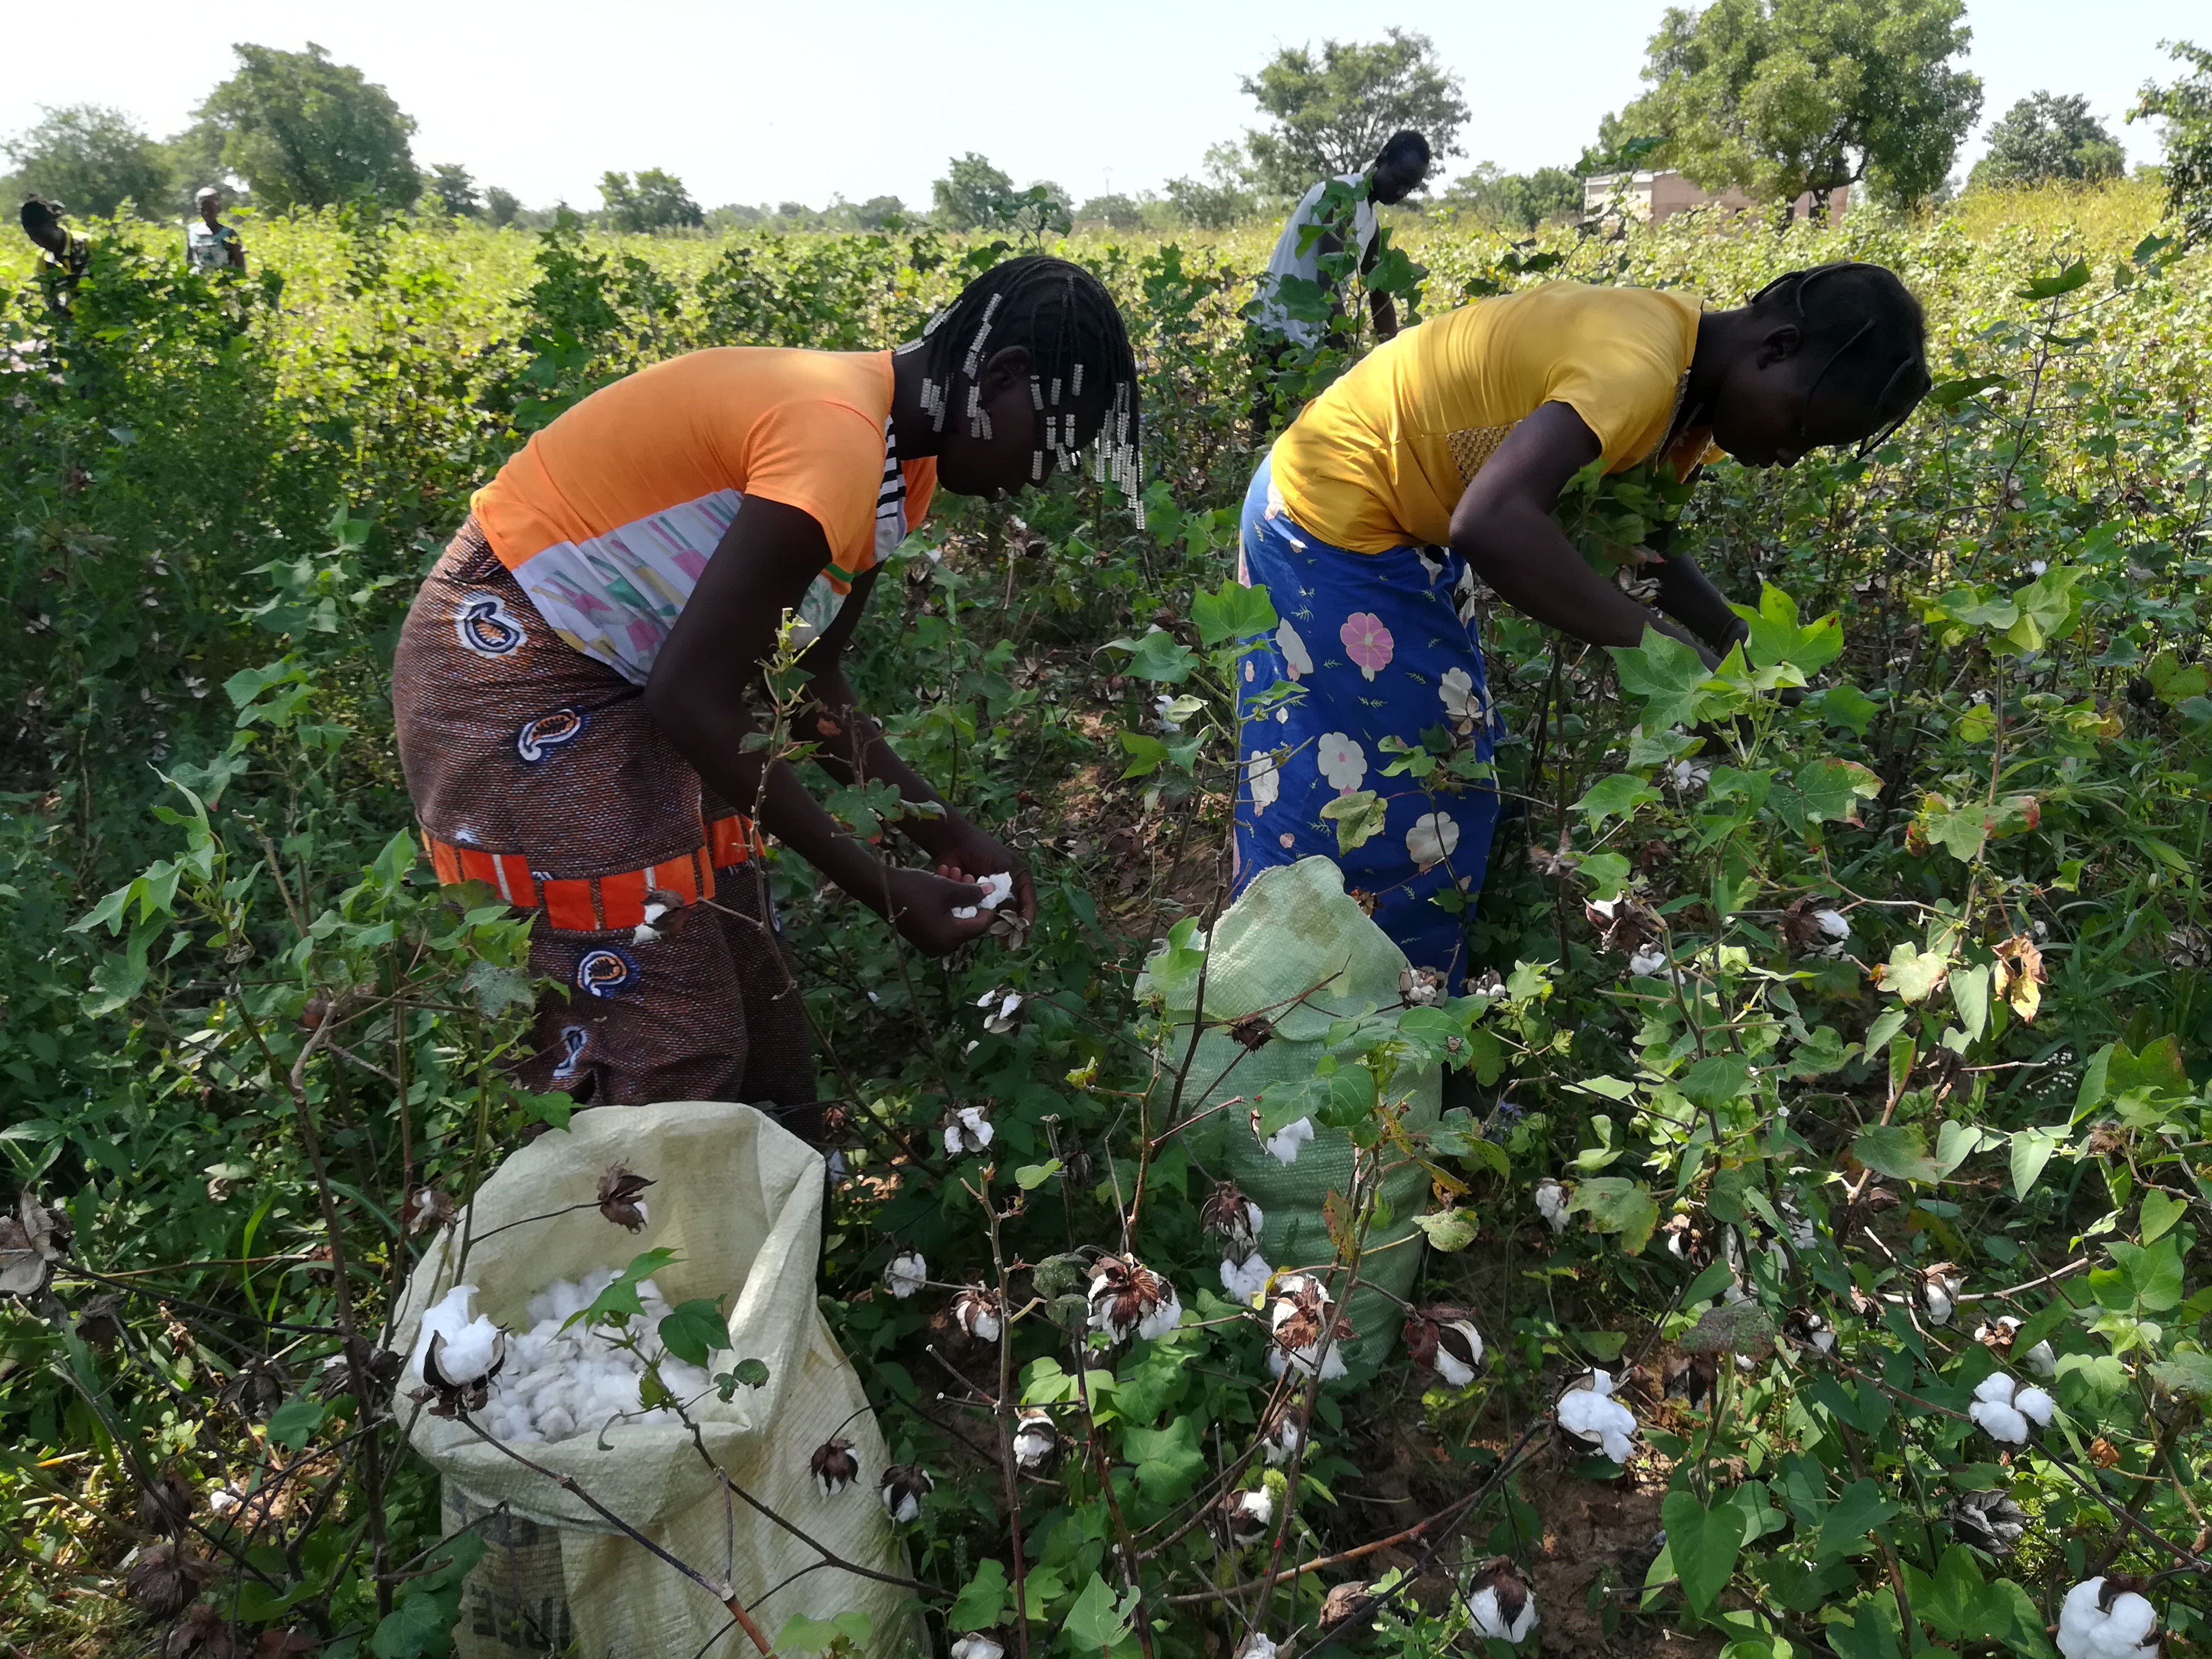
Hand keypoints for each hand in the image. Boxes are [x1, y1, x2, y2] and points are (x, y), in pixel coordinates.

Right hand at [874, 866, 993, 956]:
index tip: (990, 891)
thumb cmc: (916, 889)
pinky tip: (943, 882)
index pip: (979, 926)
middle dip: (968, 898)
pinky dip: (944, 904)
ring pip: (952, 919)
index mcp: (948, 939)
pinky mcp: (920, 935)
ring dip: (956, 897)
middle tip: (968, 876)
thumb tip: (992, 891)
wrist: (879, 888)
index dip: (987, 908)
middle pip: (965, 923)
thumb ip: (972, 892)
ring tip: (954, 873)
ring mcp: (928, 942)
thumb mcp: (948, 888)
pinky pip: (940, 920)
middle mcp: (939, 946)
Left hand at [923, 815, 1036, 923]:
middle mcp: (1007, 888)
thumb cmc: (981, 851)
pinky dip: (977, 916)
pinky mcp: (975, 897)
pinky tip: (974, 923)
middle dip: (1008, 926)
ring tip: (988, 932)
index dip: (1026, 919)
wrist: (953, 843)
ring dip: (990, 921)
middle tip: (1006, 942)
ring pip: (995, 915)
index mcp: (1020, 878)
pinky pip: (980, 912)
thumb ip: (1007, 894)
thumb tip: (1011, 920)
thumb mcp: (1001, 871)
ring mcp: (991, 894)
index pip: (1028, 903)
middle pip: (1012, 912)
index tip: (1023, 934)